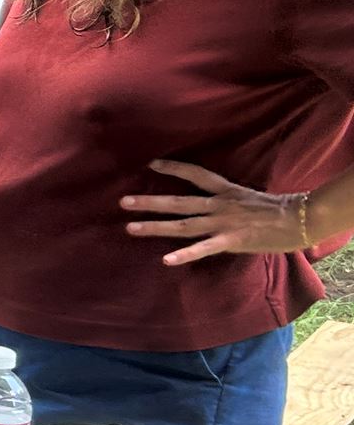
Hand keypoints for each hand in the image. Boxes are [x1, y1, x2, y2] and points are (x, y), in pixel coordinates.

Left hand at [121, 160, 307, 264]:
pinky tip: (166, 260)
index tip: (151, 164)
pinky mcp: (232, 240)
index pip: (196, 174)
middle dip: (150, 202)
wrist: (301, 219)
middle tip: (123, 202)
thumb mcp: (249, 199)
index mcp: (226, 191)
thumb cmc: (278, 211)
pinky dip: (185, 254)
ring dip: (155, 227)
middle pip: (179, 202)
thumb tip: (212, 204)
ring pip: (183, 224)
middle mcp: (220, 205)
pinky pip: (204, 248)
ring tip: (130, 228)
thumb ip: (228, 201)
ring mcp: (223, 223)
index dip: (174, 168)